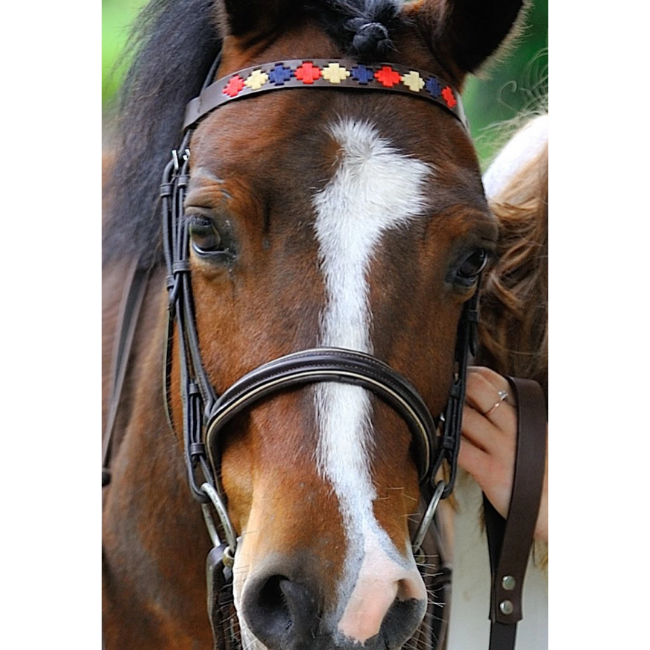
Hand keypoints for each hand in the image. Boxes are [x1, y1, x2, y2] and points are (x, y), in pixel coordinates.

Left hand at [458, 366, 547, 541]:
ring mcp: (504, 449)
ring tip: (440, 416)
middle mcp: (516, 427)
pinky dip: (446, 441)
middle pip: (477, 389)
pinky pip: (460, 450)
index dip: (472, 375)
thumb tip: (478, 396)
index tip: (460, 377)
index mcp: (527, 415)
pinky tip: (442, 440)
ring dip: (446, 413)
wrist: (558, 510)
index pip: (495, 381)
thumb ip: (512, 417)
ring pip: (465, 416)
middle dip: (457, 387)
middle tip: (446, 393)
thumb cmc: (542, 473)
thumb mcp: (536, 436)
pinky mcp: (491, 472)